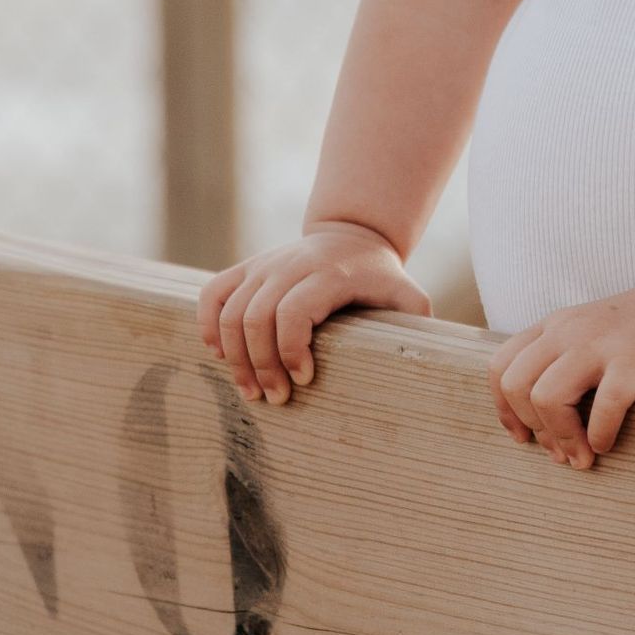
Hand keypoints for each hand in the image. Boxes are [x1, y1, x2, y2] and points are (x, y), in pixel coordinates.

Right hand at [198, 222, 429, 405]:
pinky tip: (219, 355)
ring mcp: (264, 265)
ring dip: (235, 358)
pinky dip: (208, 325)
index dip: (290, 350)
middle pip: (256, 316)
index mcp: (329, 274)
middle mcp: (290, 265)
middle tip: (276, 399)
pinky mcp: (246, 269)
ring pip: (230, 311)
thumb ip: (415, 322)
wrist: (353, 236)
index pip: (293, 311)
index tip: (304, 380)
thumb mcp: (406, 294)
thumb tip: (427, 362)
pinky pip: (212, 294)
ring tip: (251, 391)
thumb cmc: (381, 278)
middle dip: (261, 365)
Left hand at [490, 280, 634, 468]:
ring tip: (583, 456)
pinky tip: (608, 442)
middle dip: (534, 428)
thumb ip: (560, 361)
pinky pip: (604, 406)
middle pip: (518, 386)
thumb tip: (541, 428)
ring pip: (549, 396)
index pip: (501, 367)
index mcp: (554, 326)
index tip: (525, 437)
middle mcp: (568, 331)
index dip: (505, 410)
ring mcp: (601, 344)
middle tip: (561, 452)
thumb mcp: (586, 332)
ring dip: (562, 437)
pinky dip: (600, 434)